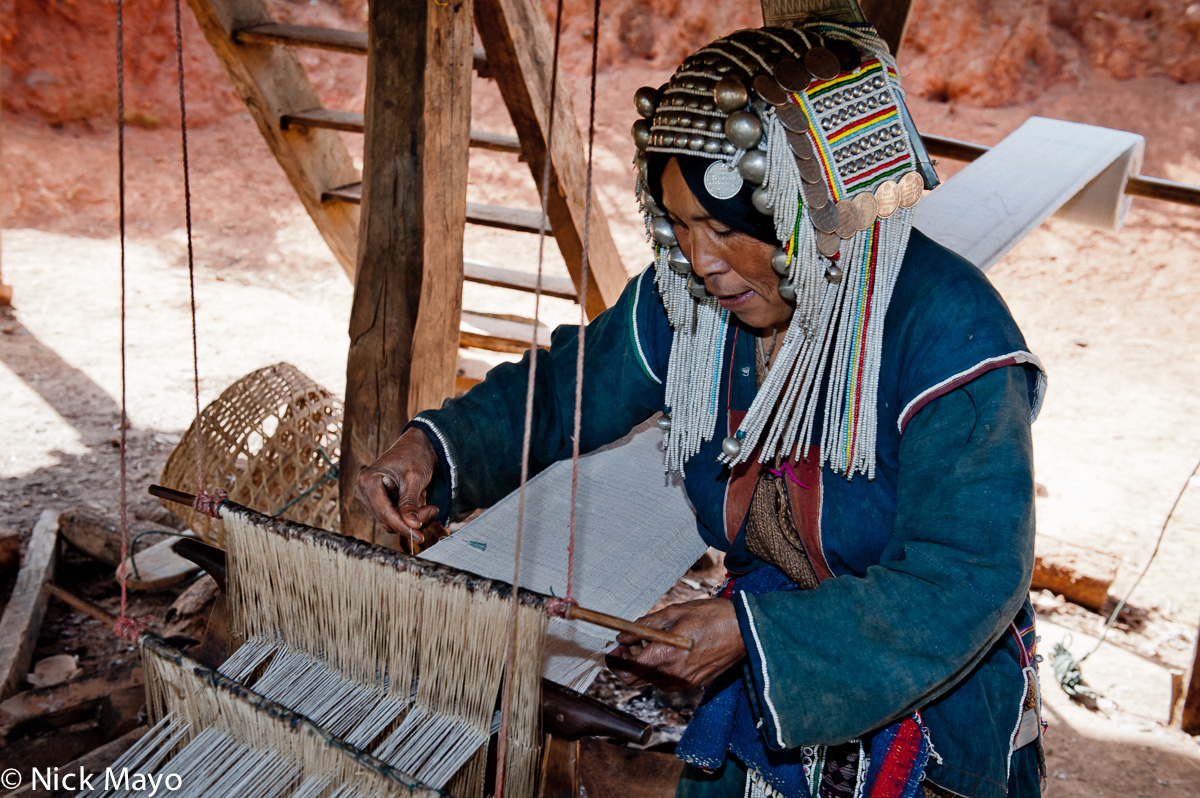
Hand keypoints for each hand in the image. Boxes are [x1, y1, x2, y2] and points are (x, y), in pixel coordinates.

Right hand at [353, 427, 440, 542]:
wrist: (417, 446)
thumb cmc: (414, 456)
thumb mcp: (414, 478)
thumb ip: (410, 503)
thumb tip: (411, 525)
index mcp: (367, 480)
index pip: (384, 513)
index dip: (403, 526)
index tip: (419, 535)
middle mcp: (363, 489)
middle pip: (386, 519)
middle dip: (409, 520)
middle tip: (432, 510)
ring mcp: (367, 496)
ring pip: (389, 520)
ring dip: (410, 517)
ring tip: (425, 501)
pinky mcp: (376, 501)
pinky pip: (391, 515)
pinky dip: (406, 513)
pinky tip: (418, 500)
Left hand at [605, 599, 745, 691]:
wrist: (745, 631)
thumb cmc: (712, 617)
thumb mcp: (675, 612)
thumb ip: (645, 625)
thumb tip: (623, 635)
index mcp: (666, 655)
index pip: (627, 672)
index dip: (614, 663)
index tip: (613, 651)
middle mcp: (673, 674)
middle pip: (635, 679)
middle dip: (628, 661)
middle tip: (631, 641)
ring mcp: (684, 682)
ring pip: (650, 680)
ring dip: (644, 664)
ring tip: (653, 641)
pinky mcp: (693, 684)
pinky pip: (666, 681)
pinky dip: (660, 668)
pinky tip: (668, 649)